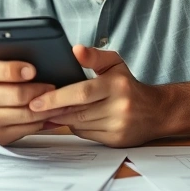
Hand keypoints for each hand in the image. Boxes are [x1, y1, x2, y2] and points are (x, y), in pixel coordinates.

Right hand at [0, 57, 72, 144]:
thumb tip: (38, 54)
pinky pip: (28, 129)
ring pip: (26, 115)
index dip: (14, 70)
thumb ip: (10, 56)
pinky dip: (43, 121)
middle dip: (40, 90)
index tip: (32, 70)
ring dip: (47, 108)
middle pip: (17, 95)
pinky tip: (51, 113)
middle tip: (54, 86)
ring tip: (60, 101)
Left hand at [29, 45, 166, 147]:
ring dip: (62, 120)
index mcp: (116, 86)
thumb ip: (94, 56)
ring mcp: (118, 126)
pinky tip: (70, 120)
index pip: (81, 93)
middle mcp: (119, 107)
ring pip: (79, 126)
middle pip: (77, 112)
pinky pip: (86, 135)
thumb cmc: (129, 85)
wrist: (157, 112)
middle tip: (32, 108)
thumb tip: (75, 50)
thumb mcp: (115, 63)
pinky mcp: (116, 141)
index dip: (56, 98)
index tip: (35, 101)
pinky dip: (75, 128)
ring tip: (48, 112)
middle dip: (53, 111)